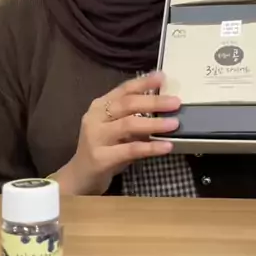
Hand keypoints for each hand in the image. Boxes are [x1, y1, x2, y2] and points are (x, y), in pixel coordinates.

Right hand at [54, 72, 179, 194]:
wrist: (80, 177)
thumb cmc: (103, 150)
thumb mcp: (117, 130)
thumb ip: (133, 118)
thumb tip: (164, 109)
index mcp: (100, 106)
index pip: (124, 89)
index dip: (143, 82)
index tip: (163, 77)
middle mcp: (95, 118)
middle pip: (127, 104)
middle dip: (154, 102)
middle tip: (175, 102)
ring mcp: (96, 137)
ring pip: (128, 124)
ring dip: (154, 123)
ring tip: (174, 124)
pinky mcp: (100, 158)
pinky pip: (130, 149)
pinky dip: (150, 147)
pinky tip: (166, 146)